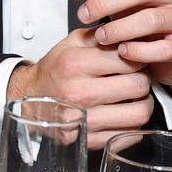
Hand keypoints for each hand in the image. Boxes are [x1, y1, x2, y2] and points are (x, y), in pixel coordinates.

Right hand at [8, 28, 154, 148]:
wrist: (29, 97)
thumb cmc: (54, 70)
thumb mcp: (72, 42)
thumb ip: (102, 34)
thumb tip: (133, 31)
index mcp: (75, 64)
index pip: (130, 60)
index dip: (137, 58)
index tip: (133, 61)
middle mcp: (79, 93)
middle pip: (138, 86)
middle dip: (142, 80)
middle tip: (134, 78)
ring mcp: (83, 119)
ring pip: (139, 113)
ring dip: (143, 103)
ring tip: (133, 97)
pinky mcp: (88, 139)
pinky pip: (129, 134)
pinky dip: (132, 124)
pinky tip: (123, 113)